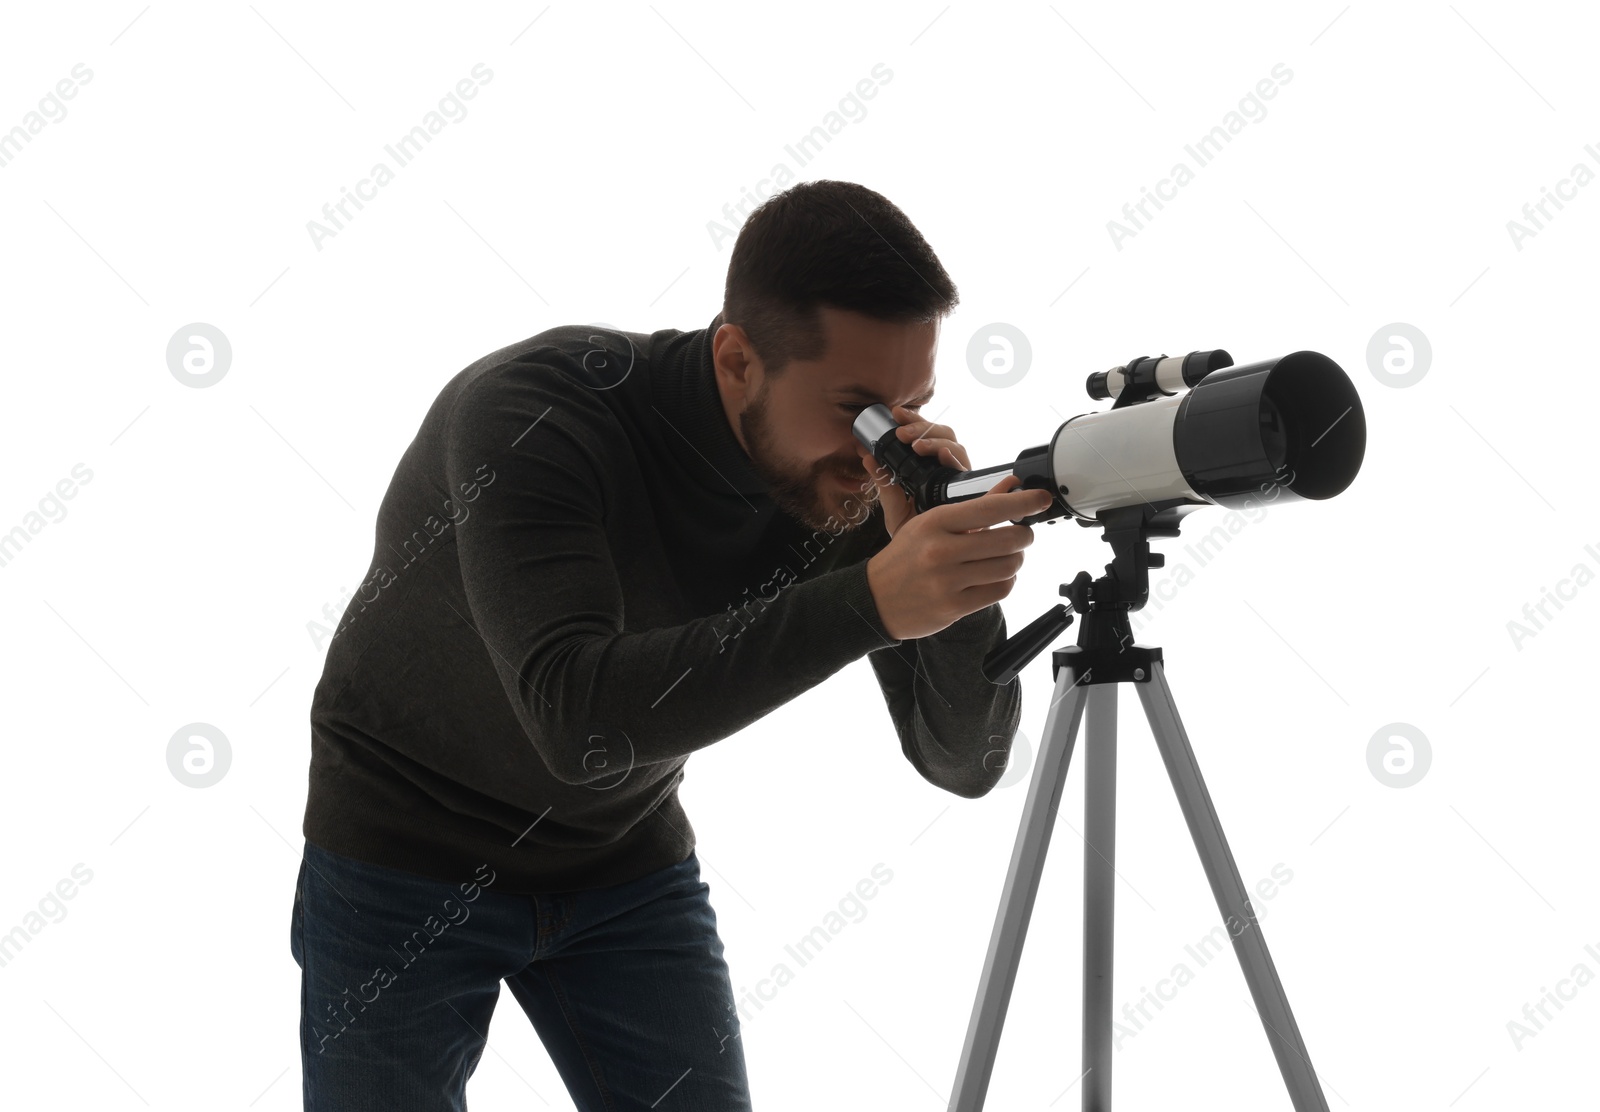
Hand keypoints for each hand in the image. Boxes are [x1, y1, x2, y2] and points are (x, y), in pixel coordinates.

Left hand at [856, 405, 972, 538]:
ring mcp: (960, 479)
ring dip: (934, 439)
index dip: (912, 420)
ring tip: (915, 445)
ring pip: (955, 446)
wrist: (932, 564)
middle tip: (901, 432)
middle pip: (942, 435)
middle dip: (922, 427)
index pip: (924, 435)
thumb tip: (866, 457)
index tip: (894, 413)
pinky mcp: (972, 491)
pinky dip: (954, 458)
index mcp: (929, 470)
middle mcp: (947, 470)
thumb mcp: (894, 508)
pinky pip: (966, 468)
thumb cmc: (917, 537)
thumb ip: (884, 484)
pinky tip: (942, 456)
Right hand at [865, 474, 1053, 641]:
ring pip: (1009, 566)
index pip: (991, 508)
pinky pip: (1000, 590)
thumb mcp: (932, 524)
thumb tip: (1011, 486)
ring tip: (1006, 557)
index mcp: (935, 522)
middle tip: (1021, 535)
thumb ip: (974, 506)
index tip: (1041, 498)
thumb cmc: (905, 557)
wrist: (874, 599)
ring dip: (1015, 560)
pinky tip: (995, 576)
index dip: (1023, 502)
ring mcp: (947, 581)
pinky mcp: (954, 606)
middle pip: (1009, 539)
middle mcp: (941, 550)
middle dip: (1023, 536)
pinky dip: (1005, 581)